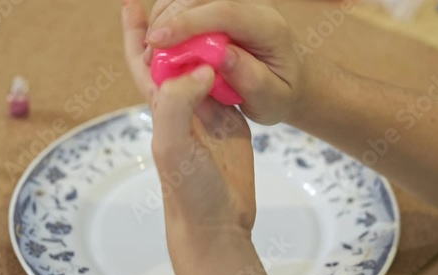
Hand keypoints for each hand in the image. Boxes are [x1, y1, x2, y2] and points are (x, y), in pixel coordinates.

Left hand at [122, 1, 266, 274]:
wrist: (219, 219)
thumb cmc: (189, 191)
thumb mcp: (174, 146)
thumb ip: (178, 104)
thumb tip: (200, 67)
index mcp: (161, 107)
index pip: (142, 62)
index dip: (135, 33)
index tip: (133, 4)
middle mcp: (181, 104)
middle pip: (173, 56)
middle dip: (173, 28)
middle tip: (183, 1)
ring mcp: (207, 109)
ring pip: (202, 64)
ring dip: (203, 40)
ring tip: (210, 15)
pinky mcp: (231, 117)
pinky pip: (228, 81)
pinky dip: (229, 62)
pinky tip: (234, 47)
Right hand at [145, 0, 305, 124]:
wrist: (286, 85)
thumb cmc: (278, 96)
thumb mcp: (271, 100)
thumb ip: (251, 80)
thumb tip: (221, 56)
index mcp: (269, 29)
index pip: (226, 12)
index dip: (187, 23)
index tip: (157, 42)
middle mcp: (255, 6)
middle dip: (170, 18)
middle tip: (151, 53)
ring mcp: (238, 3)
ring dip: (165, 15)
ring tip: (153, 49)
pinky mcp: (222, 6)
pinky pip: (189, 1)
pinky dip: (168, 14)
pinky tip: (161, 38)